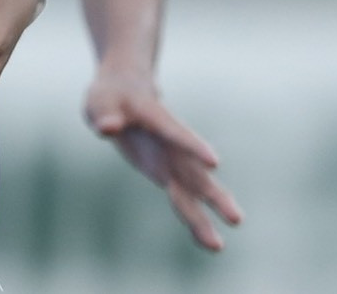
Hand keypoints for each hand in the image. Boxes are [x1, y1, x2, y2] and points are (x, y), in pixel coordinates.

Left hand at [86, 68, 242, 250]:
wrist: (125, 92)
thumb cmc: (110, 95)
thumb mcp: (100, 101)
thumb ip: (105, 114)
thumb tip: (107, 128)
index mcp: (156, 119)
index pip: (175, 133)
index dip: (192, 146)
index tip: (214, 163)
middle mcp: (172, 144)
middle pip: (196, 172)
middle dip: (214, 196)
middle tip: (236, 220)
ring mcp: (174, 161)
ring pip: (196, 191)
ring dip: (208, 216)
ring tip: (221, 245)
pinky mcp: (168, 174)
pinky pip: (184, 200)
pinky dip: (195, 220)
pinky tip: (210, 243)